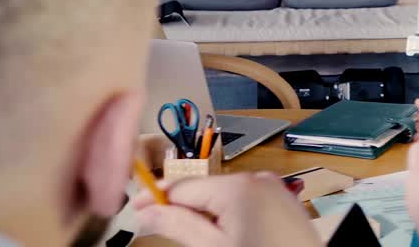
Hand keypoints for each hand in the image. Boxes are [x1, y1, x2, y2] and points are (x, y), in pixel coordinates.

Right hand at [132, 172, 321, 246]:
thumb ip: (180, 226)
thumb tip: (149, 211)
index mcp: (239, 186)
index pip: (184, 185)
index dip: (156, 196)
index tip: (135, 206)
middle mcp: (259, 178)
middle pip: (204, 190)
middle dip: (182, 208)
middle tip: (158, 226)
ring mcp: (274, 188)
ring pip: (224, 197)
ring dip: (206, 216)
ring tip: (199, 239)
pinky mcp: (283, 201)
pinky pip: (246, 202)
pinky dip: (229, 216)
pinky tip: (228, 237)